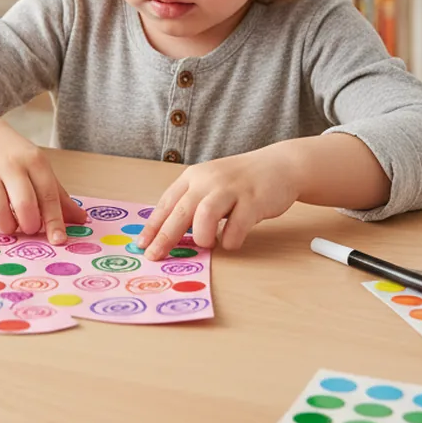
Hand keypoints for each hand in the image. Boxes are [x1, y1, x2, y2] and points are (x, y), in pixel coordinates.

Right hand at [0, 121, 86, 243]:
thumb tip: (82, 220)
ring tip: (11, 226)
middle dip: (30, 225)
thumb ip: (59, 196)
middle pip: (24, 204)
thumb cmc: (17, 158)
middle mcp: (11, 165)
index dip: (55, 221)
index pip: (48, 195)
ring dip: (7, 227)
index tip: (58, 240)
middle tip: (30, 228)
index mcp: (35, 161)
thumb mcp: (40, 169)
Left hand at [137, 144, 299, 257]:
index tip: (142, 244)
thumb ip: (192, 204)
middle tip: (155, 256)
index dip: (153, 225)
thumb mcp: (210, 184)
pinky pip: (236, 226)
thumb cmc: (240, 181)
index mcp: (194, 177)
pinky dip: (231, 240)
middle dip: (165, 237)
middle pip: (180, 211)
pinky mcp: (253, 200)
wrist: (279, 165)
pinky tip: (232, 241)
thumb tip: (169, 234)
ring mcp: (231, 189)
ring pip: (205, 215)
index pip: (167, 203)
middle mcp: (209, 181)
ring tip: (208, 244)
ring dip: (203, 236)